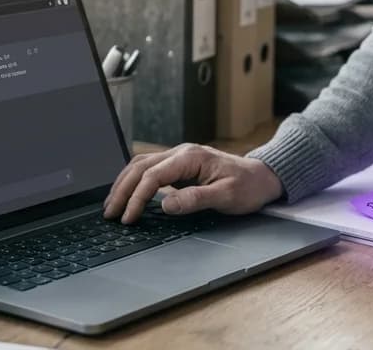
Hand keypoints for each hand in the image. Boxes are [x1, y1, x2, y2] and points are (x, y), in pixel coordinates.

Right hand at [102, 143, 283, 223]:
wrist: (263, 176)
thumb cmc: (248, 186)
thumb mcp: (226, 196)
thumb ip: (195, 199)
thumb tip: (164, 204)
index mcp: (190, 157)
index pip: (153, 176)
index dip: (136, 198)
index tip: (128, 219)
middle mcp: (181, 153)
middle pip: (140, 167)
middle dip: (121, 190)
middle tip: (109, 214)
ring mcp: (180, 158)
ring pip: (141, 165)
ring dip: (124, 184)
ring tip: (112, 205)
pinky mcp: (180, 166)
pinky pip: (150, 169)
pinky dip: (134, 181)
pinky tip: (128, 194)